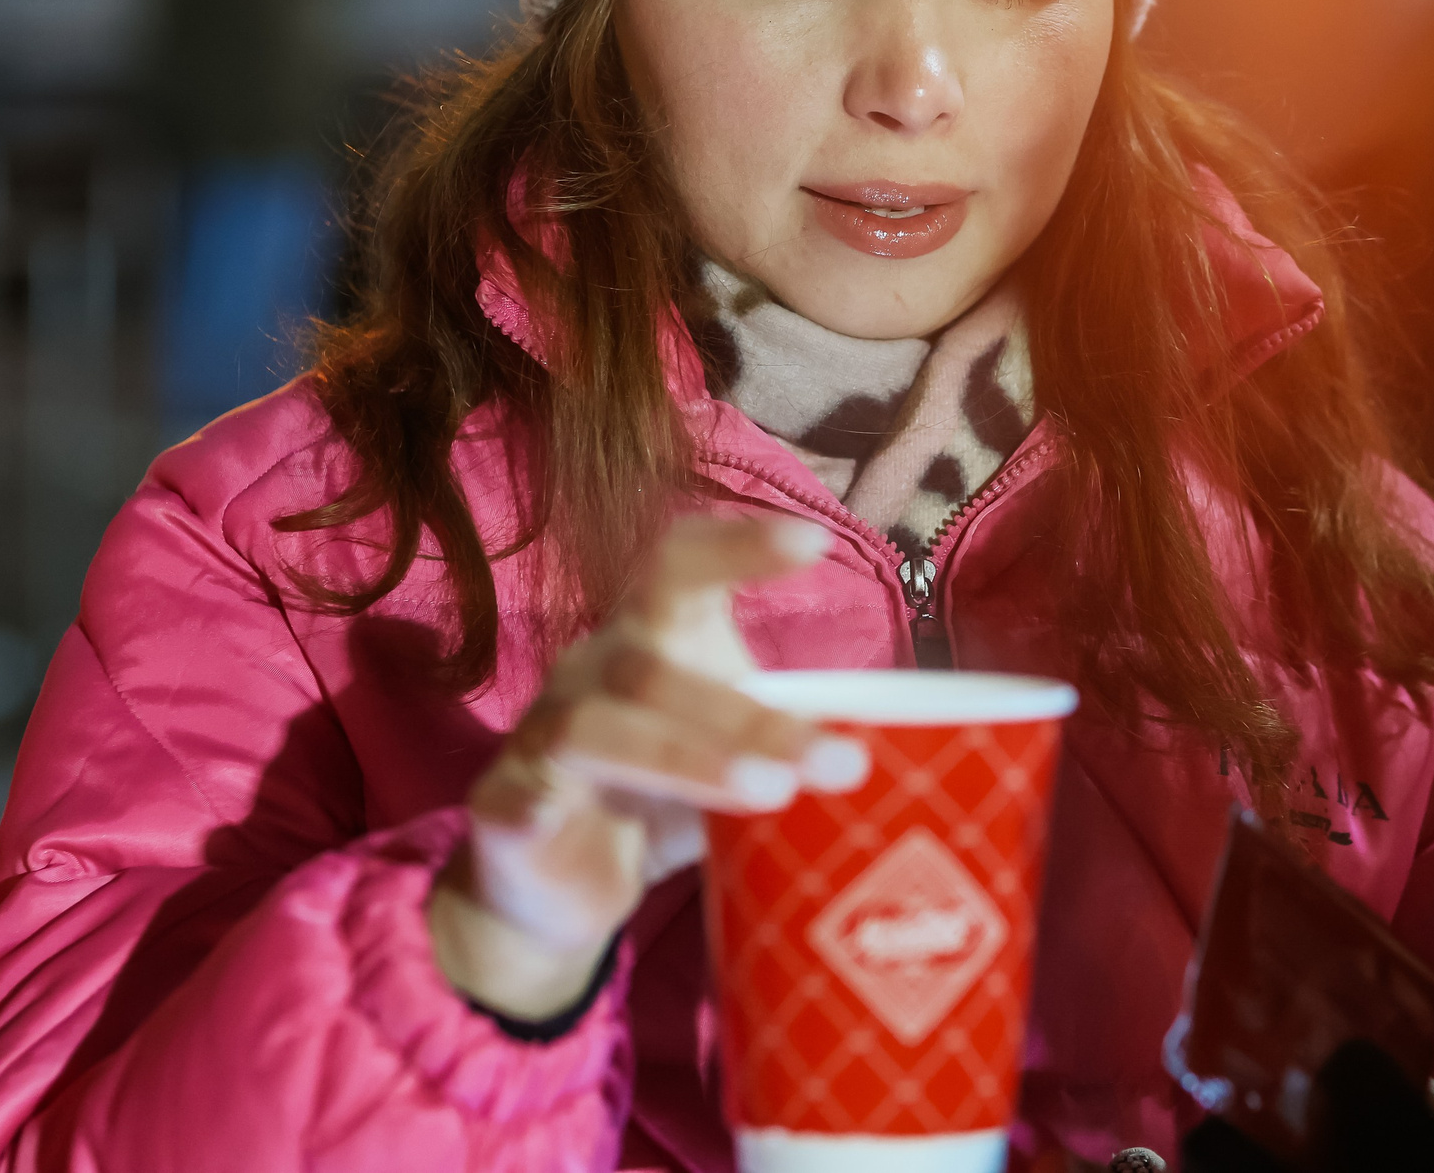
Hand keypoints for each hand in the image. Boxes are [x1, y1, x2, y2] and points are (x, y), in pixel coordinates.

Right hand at [428, 514, 870, 1018]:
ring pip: (605, 726)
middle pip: (657, 663)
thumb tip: (929, 747)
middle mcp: (590, 671)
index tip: (815, 542)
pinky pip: (525, 796)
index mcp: (650, 641)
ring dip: (693, 758)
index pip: (678, 565)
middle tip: (841, 759)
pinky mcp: (504, 807)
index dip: (737, 546)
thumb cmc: (663, 802)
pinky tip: (607, 835)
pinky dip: (559, 807)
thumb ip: (799, 740)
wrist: (555, 892)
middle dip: (753, 713)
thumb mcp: (737, 762)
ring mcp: (541, 736)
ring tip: (772, 796)